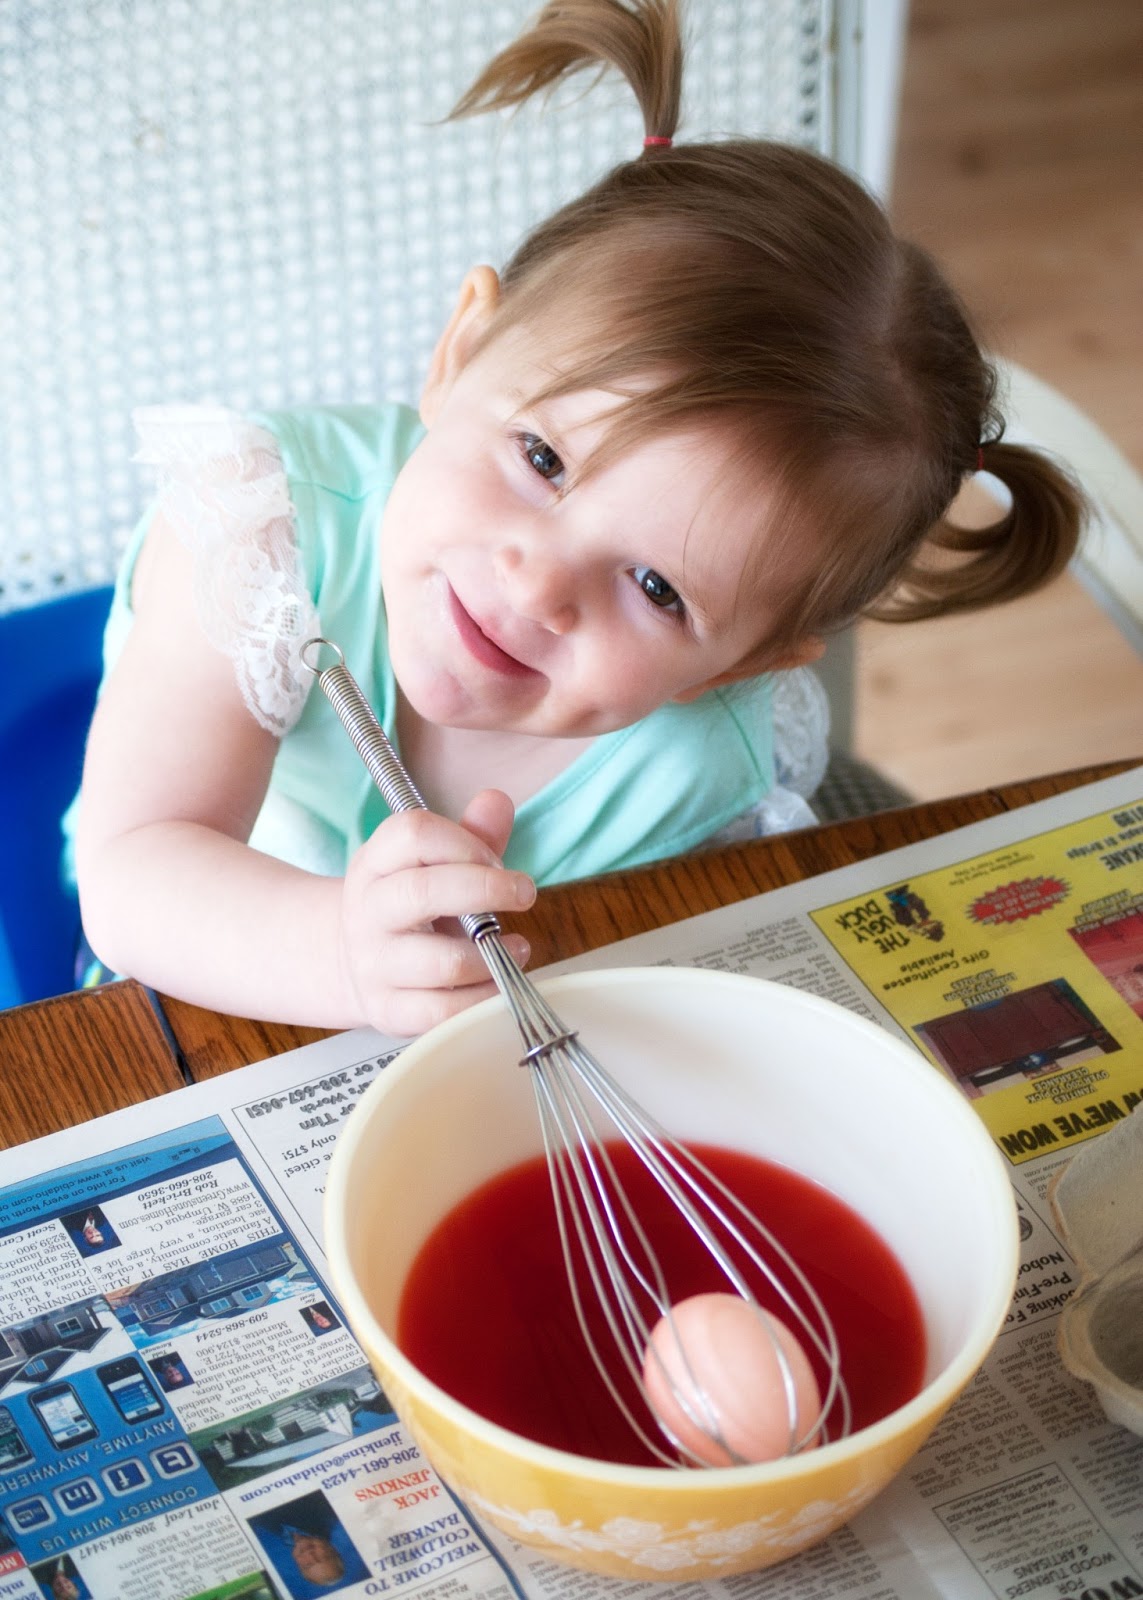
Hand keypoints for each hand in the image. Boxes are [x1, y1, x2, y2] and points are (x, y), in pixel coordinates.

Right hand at [338, 788, 534, 1034]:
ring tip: (517, 946)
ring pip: (442, 961)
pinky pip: (442, 1011)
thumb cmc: (410, 907)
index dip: (465, 842)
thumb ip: (471, 835)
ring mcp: (375, 964)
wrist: (350, 961)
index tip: (496, 858)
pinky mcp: (387, 1010)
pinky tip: (497, 982)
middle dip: (487, 889)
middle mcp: (369, 911)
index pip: (413, 834)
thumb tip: (498, 801)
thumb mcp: (432, 864)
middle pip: (424, 892)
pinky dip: (482, 998)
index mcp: (376, 863)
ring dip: (493, 954)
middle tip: (524, 892)